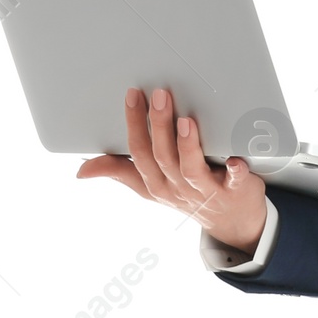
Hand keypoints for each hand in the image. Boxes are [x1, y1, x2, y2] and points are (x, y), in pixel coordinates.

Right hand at [75, 87, 268, 254]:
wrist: (232, 222)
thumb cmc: (188, 195)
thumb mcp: (150, 187)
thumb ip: (120, 172)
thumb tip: (82, 170)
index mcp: (156, 182)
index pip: (139, 151)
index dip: (134, 123)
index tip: (132, 94)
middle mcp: (178, 187)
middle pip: (162, 156)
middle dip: (158, 125)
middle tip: (159, 95)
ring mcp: (206, 191)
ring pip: (190, 168)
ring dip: (187, 145)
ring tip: (186, 121)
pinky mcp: (235, 192)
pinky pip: (234, 182)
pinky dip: (236, 172)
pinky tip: (236, 160)